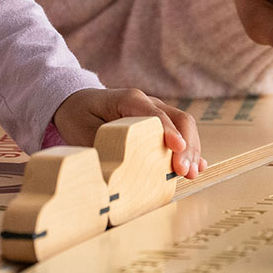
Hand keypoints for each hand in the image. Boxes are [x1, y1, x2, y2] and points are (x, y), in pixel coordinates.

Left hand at [52, 87, 205, 176]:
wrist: (75, 101)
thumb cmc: (78, 115)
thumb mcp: (81, 131)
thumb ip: (100, 148)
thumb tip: (114, 171)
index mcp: (128, 99)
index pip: (154, 115)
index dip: (167, 132)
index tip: (177, 150)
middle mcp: (147, 102)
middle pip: (177, 119)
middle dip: (186, 145)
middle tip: (185, 172)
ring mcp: (155, 110)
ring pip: (184, 125)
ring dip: (192, 149)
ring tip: (192, 173)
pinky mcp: (159, 121)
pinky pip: (181, 131)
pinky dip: (190, 148)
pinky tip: (197, 166)